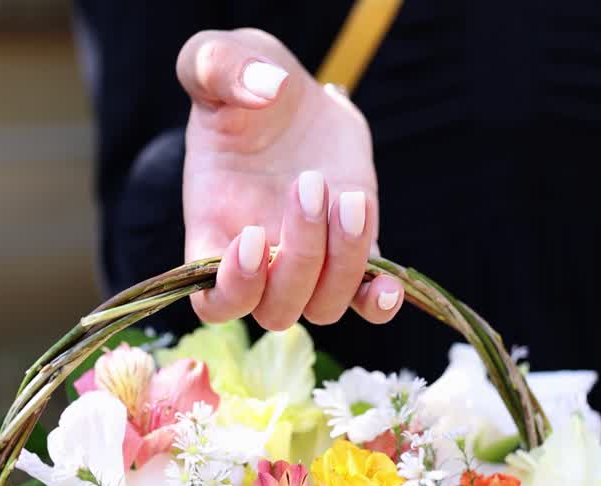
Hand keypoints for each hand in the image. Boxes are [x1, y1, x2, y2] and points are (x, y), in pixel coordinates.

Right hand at [176, 28, 402, 329]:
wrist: (283, 90)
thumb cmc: (238, 81)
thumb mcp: (215, 59)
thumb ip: (219, 67)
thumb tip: (265, 89)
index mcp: (214, 230)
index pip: (212, 302)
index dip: (232, 287)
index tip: (250, 236)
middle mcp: (260, 260)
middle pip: (276, 311)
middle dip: (299, 258)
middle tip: (308, 183)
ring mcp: (310, 260)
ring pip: (324, 307)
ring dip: (342, 264)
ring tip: (349, 196)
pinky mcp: (352, 246)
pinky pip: (366, 300)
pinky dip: (378, 301)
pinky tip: (388, 281)